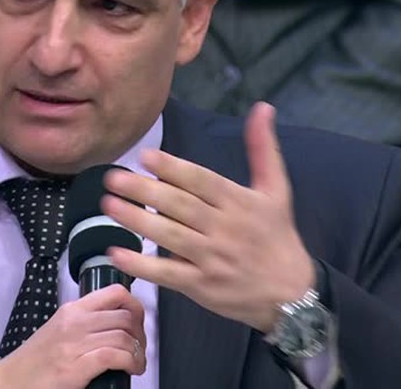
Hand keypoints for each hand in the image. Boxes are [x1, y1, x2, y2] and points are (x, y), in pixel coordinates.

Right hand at [0, 285, 145, 388]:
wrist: (9, 382)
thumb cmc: (35, 361)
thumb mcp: (59, 330)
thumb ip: (84, 322)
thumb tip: (115, 323)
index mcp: (72, 310)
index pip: (116, 293)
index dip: (136, 306)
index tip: (138, 324)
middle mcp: (75, 322)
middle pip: (126, 316)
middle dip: (141, 334)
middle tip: (139, 349)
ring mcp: (74, 344)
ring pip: (123, 336)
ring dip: (138, 352)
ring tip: (137, 363)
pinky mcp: (75, 368)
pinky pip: (114, 356)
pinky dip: (130, 363)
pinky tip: (131, 370)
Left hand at [102, 101, 314, 332]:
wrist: (292, 293)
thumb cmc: (278, 236)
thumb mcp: (277, 190)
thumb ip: (263, 148)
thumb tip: (263, 107)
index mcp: (240, 202)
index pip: (202, 182)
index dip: (174, 168)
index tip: (146, 156)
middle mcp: (225, 229)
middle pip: (181, 206)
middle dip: (145, 191)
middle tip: (113, 178)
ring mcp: (212, 259)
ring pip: (171, 237)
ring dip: (137, 221)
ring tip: (109, 205)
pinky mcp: (202, 286)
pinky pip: (169, 275)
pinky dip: (142, 265)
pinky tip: (116, 253)